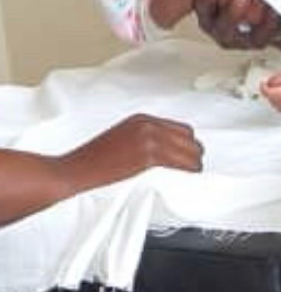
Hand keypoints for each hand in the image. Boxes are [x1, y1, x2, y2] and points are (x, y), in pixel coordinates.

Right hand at [59, 114, 203, 194]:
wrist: (74, 170)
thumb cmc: (91, 160)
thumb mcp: (120, 138)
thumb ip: (141, 139)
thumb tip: (159, 151)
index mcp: (141, 119)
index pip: (178, 127)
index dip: (186, 141)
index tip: (189, 151)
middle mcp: (147, 124)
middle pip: (186, 135)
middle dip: (193, 149)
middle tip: (196, 161)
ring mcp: (148, 138)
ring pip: (187, 148)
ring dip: (195, 160)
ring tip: (196, 169)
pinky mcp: (147, 154)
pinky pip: (179, 160)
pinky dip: (189, 167)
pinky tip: (191, 172)